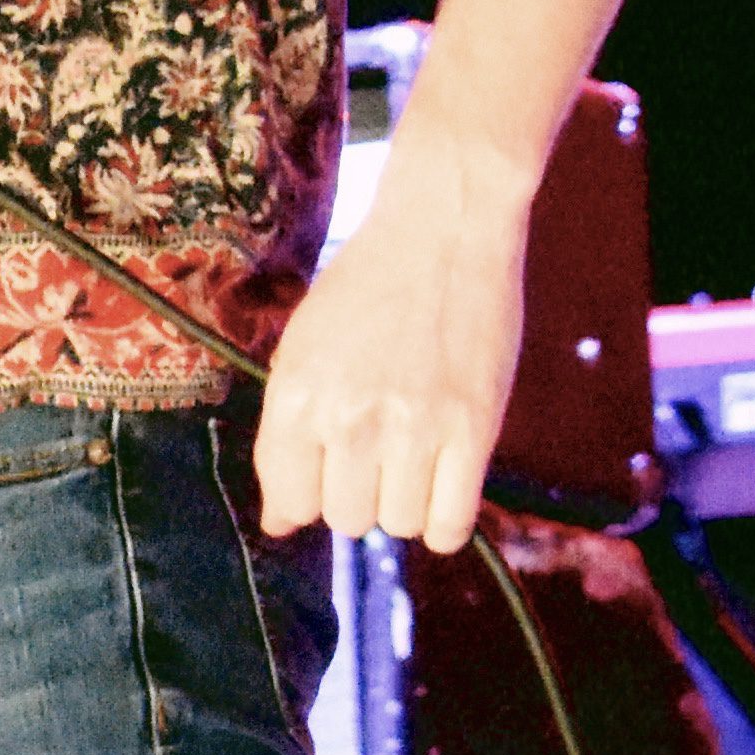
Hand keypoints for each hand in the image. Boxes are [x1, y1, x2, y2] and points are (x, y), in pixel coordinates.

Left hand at [252, 154, 527, 555]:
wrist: (442, 229)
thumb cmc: (367, 285)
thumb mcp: (303, 348)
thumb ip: (286, 433)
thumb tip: (280, 525)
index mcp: (298, 396)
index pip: (289, 501)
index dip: (305, 497)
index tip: (326, 476)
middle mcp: (349, 418)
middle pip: (346, 519)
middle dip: (357, 493)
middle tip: (378, 448)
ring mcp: (414, 427)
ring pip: (398, 524)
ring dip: (403, 501)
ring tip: (413, 453)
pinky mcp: (473, 430)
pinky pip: (449, 525)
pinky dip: (444, 520)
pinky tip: (442, 484)